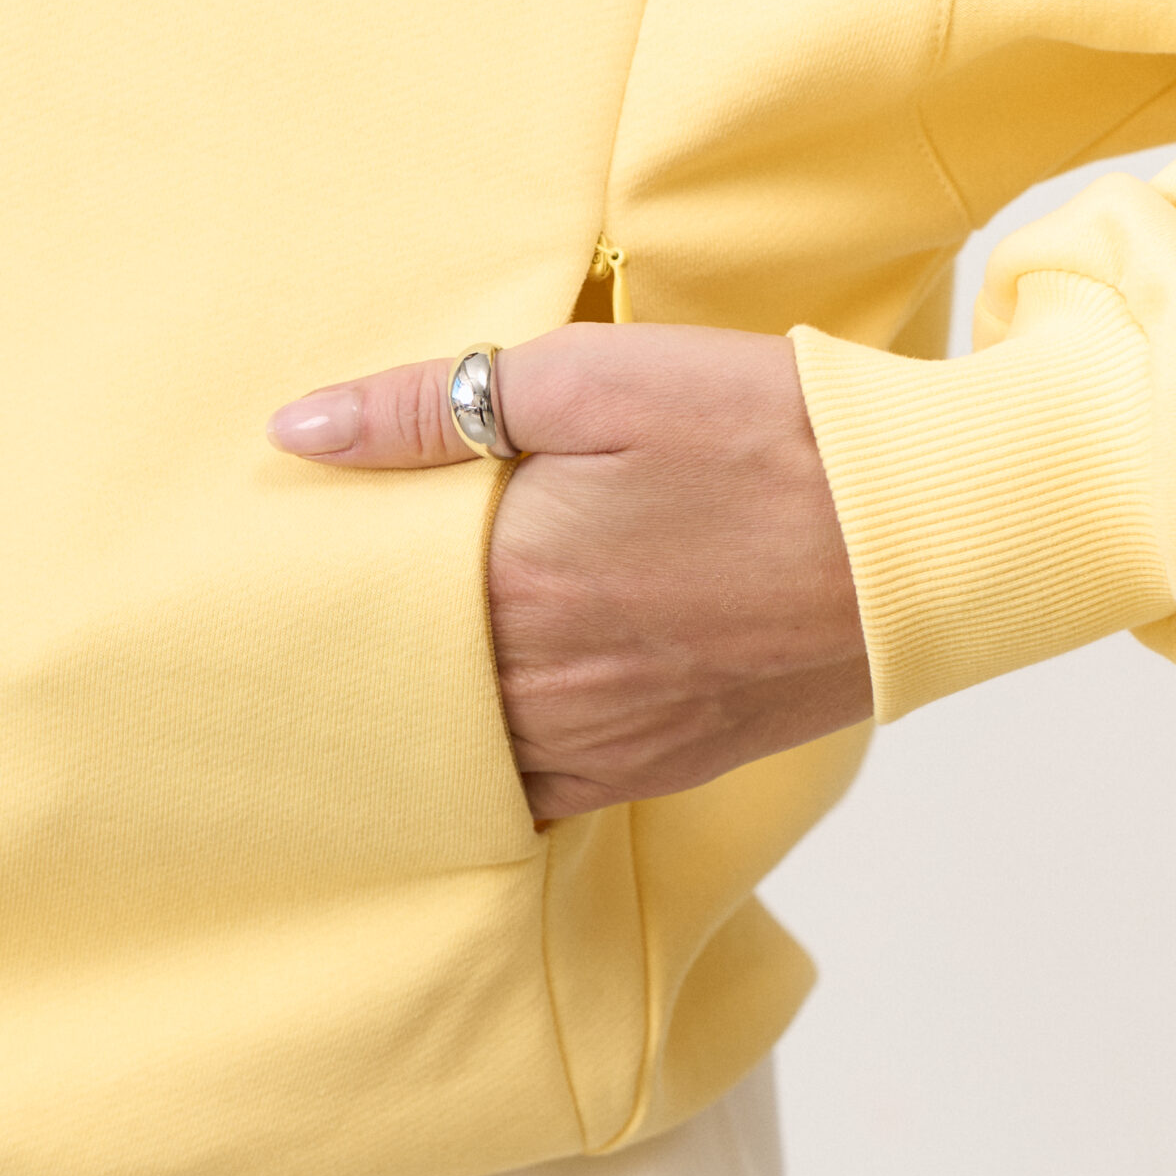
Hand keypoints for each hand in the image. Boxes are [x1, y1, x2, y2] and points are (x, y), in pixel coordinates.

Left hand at [269, 322, 871, 819]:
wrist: (922, 537)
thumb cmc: (767, 435)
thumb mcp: (596, 376)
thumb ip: (434, 406)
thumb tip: (297, 431)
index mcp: (512, 577)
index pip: (360, 608)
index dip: (303, 597)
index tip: (253, 587)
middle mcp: (541, 681)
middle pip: (395, 696)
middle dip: (340, 674)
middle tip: (272, 656)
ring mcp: (597, 739)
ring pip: (455, 759)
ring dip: (404, 732)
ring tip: (348, 702)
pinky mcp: (649, 766)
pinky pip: (530, 799)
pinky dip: (483, 778)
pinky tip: (457, 751)